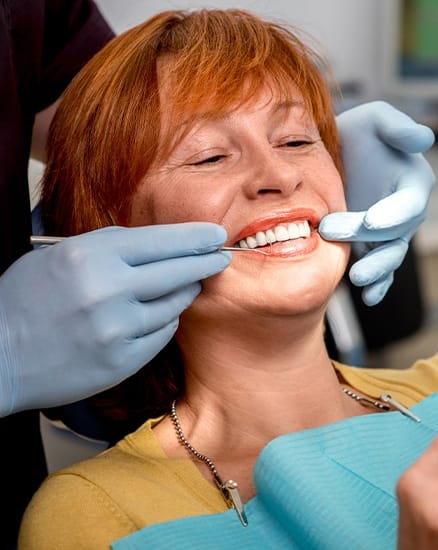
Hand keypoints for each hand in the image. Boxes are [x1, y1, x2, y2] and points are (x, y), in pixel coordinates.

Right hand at [0, 223, 228, 415]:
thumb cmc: (24, 301)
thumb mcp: (58, 257)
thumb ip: (108, 248)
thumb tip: (158, 246)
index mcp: (90, 256)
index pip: (160, 241)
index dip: (193, 237)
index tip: (215, 234)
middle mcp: (107, 291)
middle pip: (177, 271)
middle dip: (205, 262)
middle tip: (221, 257)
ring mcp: (117, 329)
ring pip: (174, 305)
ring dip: (185, 292)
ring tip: (190, 284)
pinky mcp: (121, 361)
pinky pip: (161, 334)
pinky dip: (165, 321)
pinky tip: (162, 314)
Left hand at [319, 101, 434, 304]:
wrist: (332, 155)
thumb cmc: (357, 133)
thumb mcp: (375, 119)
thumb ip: (397, 127)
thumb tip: (423, 139)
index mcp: (412, 183)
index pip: (409, 203)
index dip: (394, 213)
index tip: (372, 220)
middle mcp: (404, 212)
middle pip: (395, 234)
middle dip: (369, 239)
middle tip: (332, 232)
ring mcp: (387, 233)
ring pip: (389, 257)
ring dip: (376, 270)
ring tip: (358, 279)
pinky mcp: (370, 247)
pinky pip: (379, 269)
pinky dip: (377, 285)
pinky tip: (368, 297)